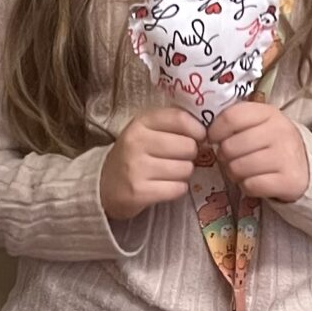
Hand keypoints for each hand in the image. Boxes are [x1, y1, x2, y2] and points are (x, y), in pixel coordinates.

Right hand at [100, 104, 202, 219]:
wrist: (103, 185)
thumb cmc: (134, 155)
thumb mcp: (147, 131)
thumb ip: (173, 124)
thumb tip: (208, 130)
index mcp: (140, 123)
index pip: (181, 119)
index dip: (197, 130)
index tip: (197, 138)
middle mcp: (136, 142)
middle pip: (188, 146)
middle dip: (190, 155)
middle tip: (178, 159)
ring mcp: (136, 168)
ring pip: (185, 169)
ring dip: (184, 174)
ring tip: (170, 173)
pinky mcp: (139, 192)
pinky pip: (178, 189)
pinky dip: (177, 189)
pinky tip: (165, 186)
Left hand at [207, 100, 309, 202]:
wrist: (304, 166)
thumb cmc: (271, 143)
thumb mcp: (257, 124)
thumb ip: (234, 122)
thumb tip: (206, 135)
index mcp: (269, 113)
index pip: (231, 117)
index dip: (215, 131)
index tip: (214, 139)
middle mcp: (280, 131)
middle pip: (230, 146)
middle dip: (225, 157)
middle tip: (234, 158)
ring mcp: (287, 156)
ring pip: (238, 168)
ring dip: (235, 173)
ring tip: (245, 170)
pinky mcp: (289, 180)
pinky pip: (251, 186)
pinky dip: (248, 187)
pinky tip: (257, 181)